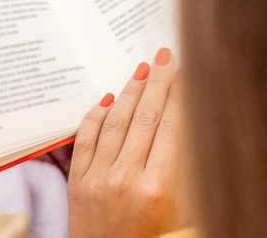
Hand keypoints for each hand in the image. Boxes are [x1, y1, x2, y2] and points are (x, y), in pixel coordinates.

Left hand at [68, 48, 184, 237]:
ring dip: (130, 90)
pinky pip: (86, 138)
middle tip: (165, 55)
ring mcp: (98, 179)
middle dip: (158, 81)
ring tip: (143, 69)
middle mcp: (126, 179)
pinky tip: (109, 97)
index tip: (186, 71)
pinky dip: (97, 114)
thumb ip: (183, 168)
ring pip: (115, 121)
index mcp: (158, 187)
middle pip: (146, 116)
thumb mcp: (180, 210)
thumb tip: (189, 123)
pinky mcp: (78, 183)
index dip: (180, 94)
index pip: (172, 126)